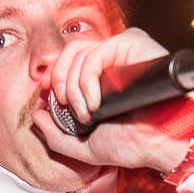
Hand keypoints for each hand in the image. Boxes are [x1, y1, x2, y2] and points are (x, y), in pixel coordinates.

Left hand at [30, 28, 192, 173]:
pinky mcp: (134, 45)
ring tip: (87, 111)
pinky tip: (96, 102)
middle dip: (59, 81)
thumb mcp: (85, 147)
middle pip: (69, 51)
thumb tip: (36, 116)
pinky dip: (87, 79)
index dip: (54, 75)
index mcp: (102, 76)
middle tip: (67, 106)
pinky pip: (97, 51)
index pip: (68, 60)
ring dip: (73, 86)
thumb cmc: (132, 145)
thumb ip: (56, 135)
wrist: (158, 146)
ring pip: (79, 50)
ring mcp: (122, 51)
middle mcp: (111, 60)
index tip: (51, 97)